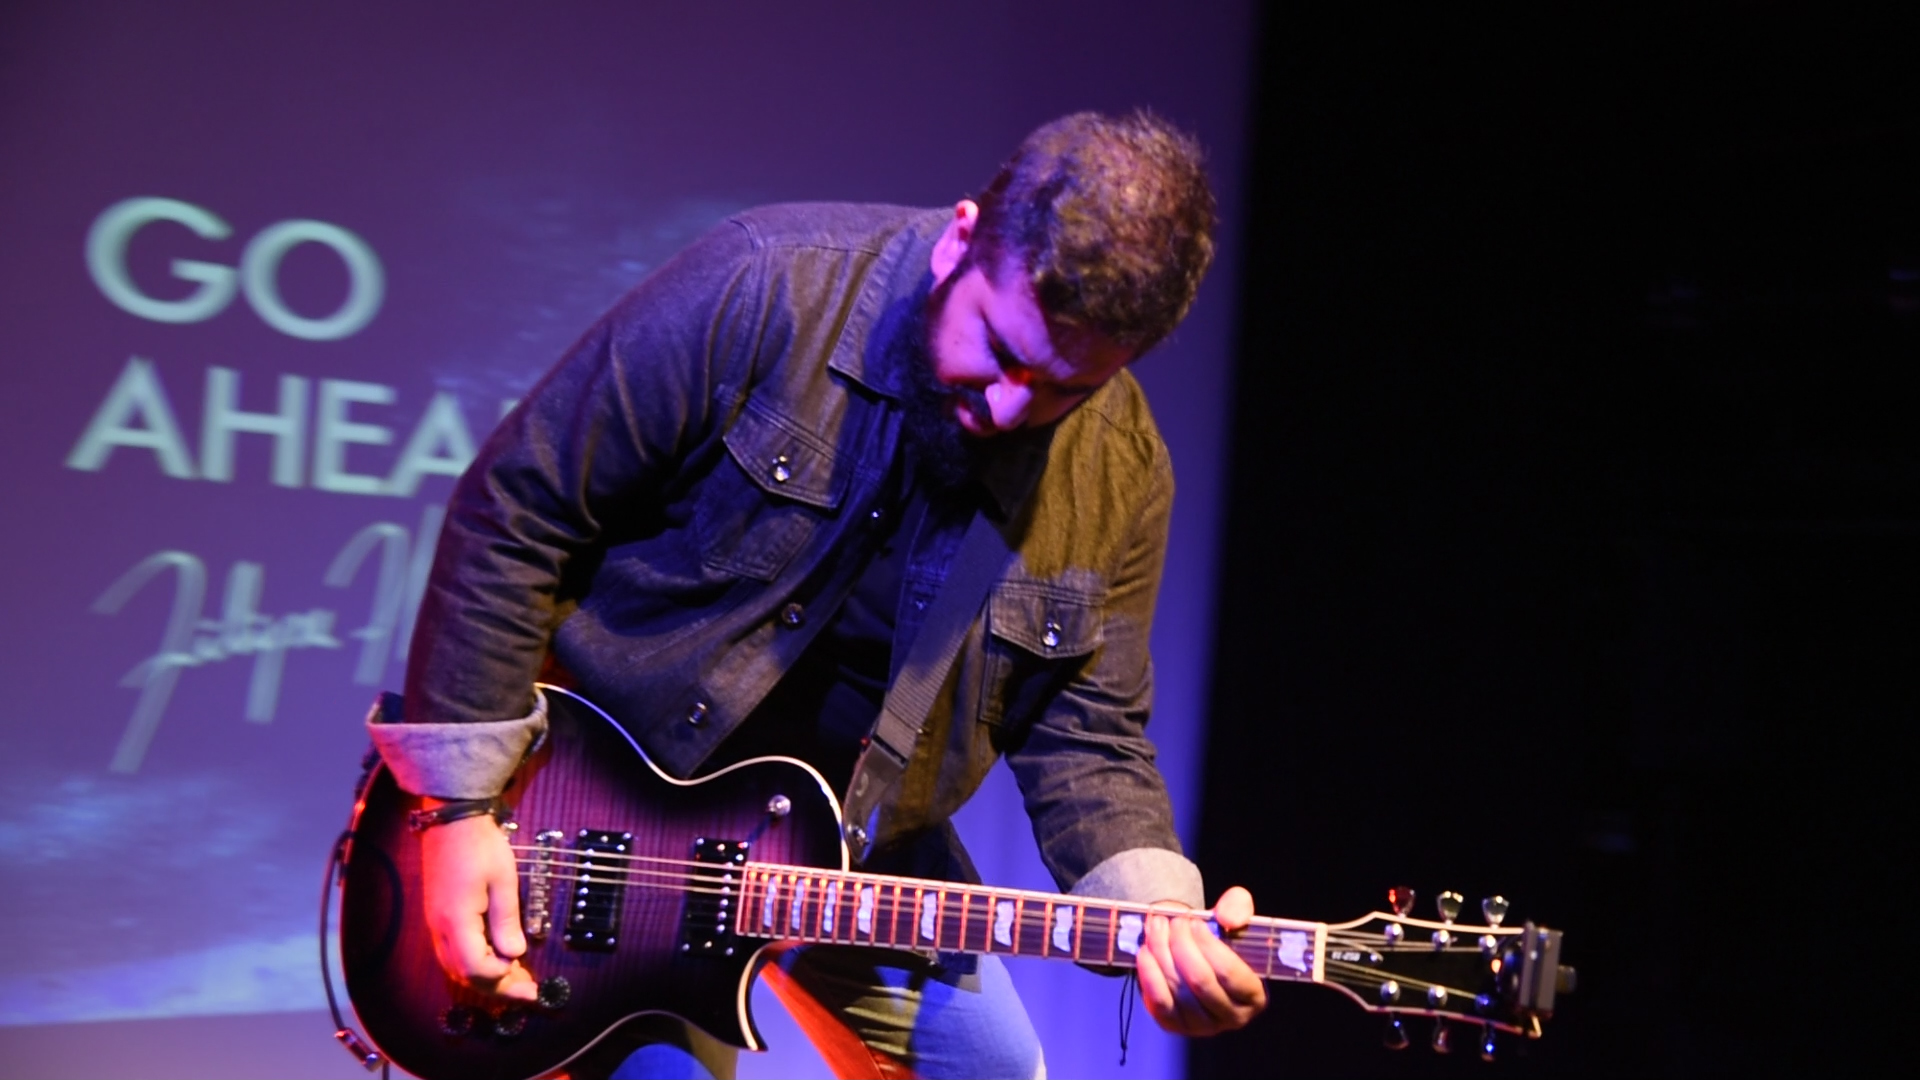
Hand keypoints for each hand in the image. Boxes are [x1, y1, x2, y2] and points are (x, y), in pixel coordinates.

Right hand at [418, 808, 537, 1001]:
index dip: (500, 976)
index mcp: (455, 921)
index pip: (475, 968)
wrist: (451, 819)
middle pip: (463, 974)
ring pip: (454, 967)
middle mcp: (439, 928)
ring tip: (514, 980)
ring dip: (484, 978)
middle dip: (496, 986)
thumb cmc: (480, 845)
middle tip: (527, 992)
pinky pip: (451, 953)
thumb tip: (514, 954)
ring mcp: (435, 923)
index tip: (525, 973)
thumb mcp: (503, 880)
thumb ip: (507, 920)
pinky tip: (494, 960)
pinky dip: (473, 964)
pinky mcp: (437, 916)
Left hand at [1136, 886, 1267, 1036]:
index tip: (1193, 922)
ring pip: (1178, 990)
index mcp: (1254, 996)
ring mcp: (1202, 1026)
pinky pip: (1159, 1004)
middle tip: (1171, 922)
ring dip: (1161, 954)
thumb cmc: (1220, 937)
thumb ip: (1238, 908)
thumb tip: (1228, 919)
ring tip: (1156, 928)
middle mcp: (1232, 1017)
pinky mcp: (1175, 1026)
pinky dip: (1149, 975)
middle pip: (1200, 982)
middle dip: (1181, 946)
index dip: (1208, 945)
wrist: (1195, 953)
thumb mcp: (1234, 915)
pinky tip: (1145, 953)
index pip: (1229, 973)